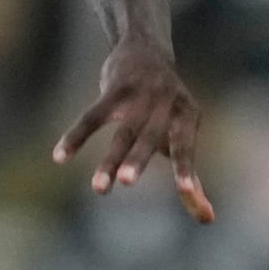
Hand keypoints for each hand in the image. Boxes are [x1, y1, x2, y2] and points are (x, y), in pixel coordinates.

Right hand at [52, 39, 215, 222]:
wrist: (146, 49)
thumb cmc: (166, 108)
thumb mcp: (181, 135)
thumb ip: (192, 178)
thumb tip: (208, 220)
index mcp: (187, 115)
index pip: (186, 146)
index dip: (186, 168)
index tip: (186, 192)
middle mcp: (167, 102)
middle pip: (150, 135)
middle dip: (138, 158)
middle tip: (127, 183)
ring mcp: (140, 93)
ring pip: (122, 130)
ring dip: (111, 158)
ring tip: (99, 189)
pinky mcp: (115, 87)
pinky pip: (93, 115)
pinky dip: (76, 135)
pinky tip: (60, 156)